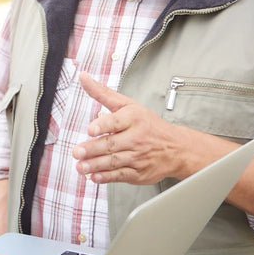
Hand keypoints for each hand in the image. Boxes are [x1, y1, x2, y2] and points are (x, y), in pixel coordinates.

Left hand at [71, 72, 189, 184]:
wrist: (176, 148)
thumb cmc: (148, 124)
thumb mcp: (127, 104)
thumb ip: (102, 93)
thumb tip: (83, 77)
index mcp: (133, 118)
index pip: (116, 122)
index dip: (103, 125)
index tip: (91, 129)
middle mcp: (135, 138)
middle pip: (112, 144)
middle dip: (93, 148)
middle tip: (77, 151)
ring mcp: (137, 156)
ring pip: (114, 161)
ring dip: (95, 165)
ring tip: (81, 166)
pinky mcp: (138, 173)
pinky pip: (120, 175)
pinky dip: (107, 177)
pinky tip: (96, 177)